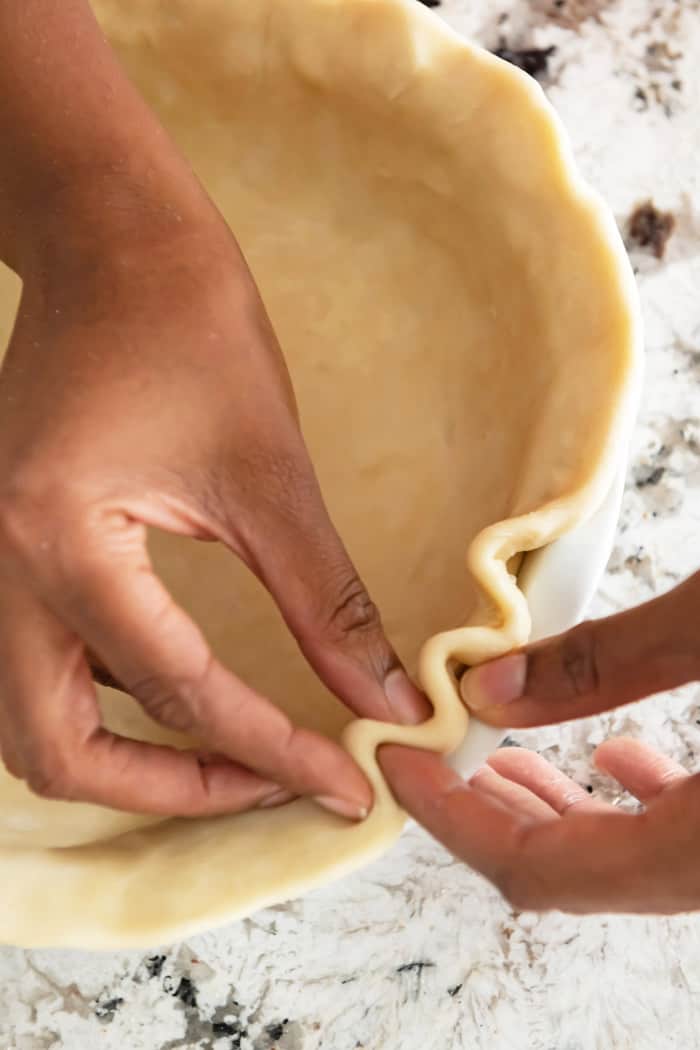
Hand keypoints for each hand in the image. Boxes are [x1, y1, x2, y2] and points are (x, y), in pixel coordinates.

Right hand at [0, 190, 424, 821]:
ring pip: (33, 719)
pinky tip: (180, 691)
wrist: (111, 244)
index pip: (176, 693)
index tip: (343, 785)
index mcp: (58, 544)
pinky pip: (38, 662)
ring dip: (127, 756)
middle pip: (56, 752)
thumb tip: (385, 698)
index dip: (271, 752)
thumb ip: (326, 601)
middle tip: (268, 784)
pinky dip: (105, 700)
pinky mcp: (2, 547)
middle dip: (167, 788)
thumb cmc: (189, 327)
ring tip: (234, 752)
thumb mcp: (270, 474)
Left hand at [382, 572, 699, 912]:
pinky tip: (612, 755)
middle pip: (571, 871)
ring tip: (497, 753)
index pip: (538, 866)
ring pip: (621, 858)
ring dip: (551, 807)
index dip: (452, 816)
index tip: (398, 762)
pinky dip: (626, 804)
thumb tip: (487, 689)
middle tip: (428, 752)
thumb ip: (602, 662)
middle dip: (486, 811)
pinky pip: (670, 836)